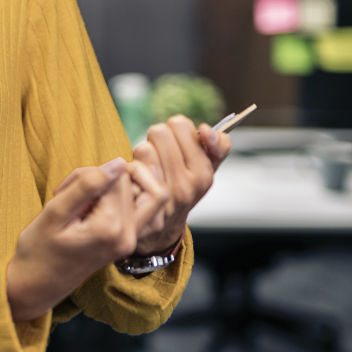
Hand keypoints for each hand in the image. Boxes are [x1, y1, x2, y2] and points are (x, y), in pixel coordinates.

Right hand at [6, 157, 168, 321]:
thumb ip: (87, 186)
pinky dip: (124, 198)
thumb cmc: (38, 249)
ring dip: (119, 186)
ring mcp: (131, 241)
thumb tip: (119, 162)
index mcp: (112, 229)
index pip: (119, 176)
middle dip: (106, 177)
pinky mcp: (128, 242)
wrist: (37, 285)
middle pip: (134, 182)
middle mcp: (129, 236)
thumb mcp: (55, 212)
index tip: (66, 188)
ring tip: (89, 196)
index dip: (91, 172)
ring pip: (146, 193)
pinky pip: (143, 209)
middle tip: (75, 190)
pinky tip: (97, 204)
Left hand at [129, 115, 231, 254]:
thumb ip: (219, 146)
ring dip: (144, 154)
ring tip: (150, 167)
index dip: (175, 128)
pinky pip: (132, 165)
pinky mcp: (142, 199)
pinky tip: (138, 177)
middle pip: (160, 132)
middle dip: (157, 138)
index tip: (178, 141)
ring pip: (145, 147)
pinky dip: (132, 167)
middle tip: (161, 152)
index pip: (180, 124)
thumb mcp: (207, 169)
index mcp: (204, 172)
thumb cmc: (184, 188)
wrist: (163, 227)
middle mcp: (187, 184)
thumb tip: (207, 129)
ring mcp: (165, 193)